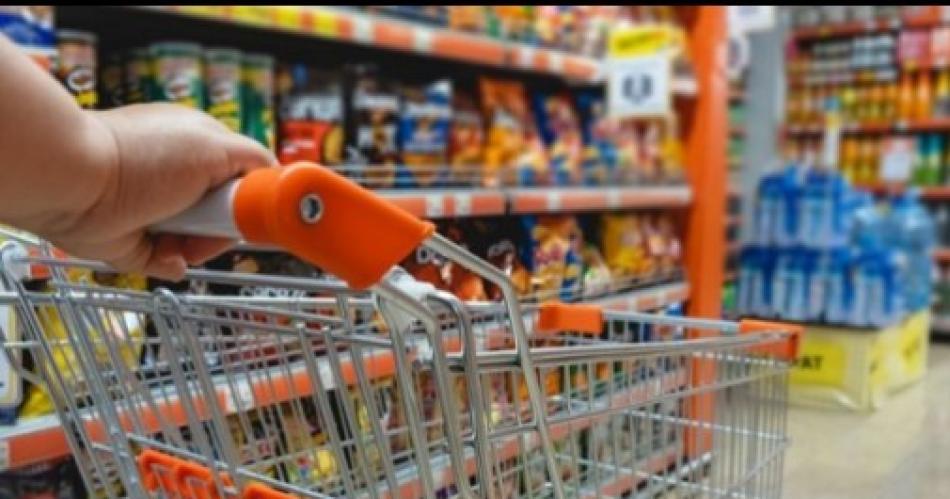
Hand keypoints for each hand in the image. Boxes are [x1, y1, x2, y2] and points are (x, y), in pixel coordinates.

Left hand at [22, 103, 275, 279]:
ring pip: (200, 243)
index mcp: (197, 145)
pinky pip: (169, 264)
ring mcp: (156, 210)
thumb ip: (255, 160)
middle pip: (225, 215)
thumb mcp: (216, 145)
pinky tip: (166, 253)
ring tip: (181, 238)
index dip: (252, 195)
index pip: (242, 174)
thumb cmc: (142, 156)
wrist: (76, 182)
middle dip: (224, 225)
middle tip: (216, 224)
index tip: (260, 212)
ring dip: (198, 247)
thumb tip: (277, 181)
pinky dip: (171, 264)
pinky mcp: (135, 242)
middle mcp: (177, 178)